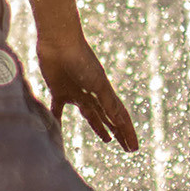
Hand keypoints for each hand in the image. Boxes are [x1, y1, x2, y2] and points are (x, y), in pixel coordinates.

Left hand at [36, 32, 138, 151]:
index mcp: (104, 92)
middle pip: (108, 118)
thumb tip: (120, 122)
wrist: (59, 41)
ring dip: (99, 127)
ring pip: (90, 115)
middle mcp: (93, 94)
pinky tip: (55, 130)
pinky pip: (58, 110)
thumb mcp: (98, 83)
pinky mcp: (58, 90)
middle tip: (126, 148)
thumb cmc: (81, 59)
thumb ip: (107, 103)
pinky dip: (57, 119)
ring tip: (107, 139)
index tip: (134, 148)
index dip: (127, 132)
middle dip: (119, 132)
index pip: (120, 116)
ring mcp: (76, 92)